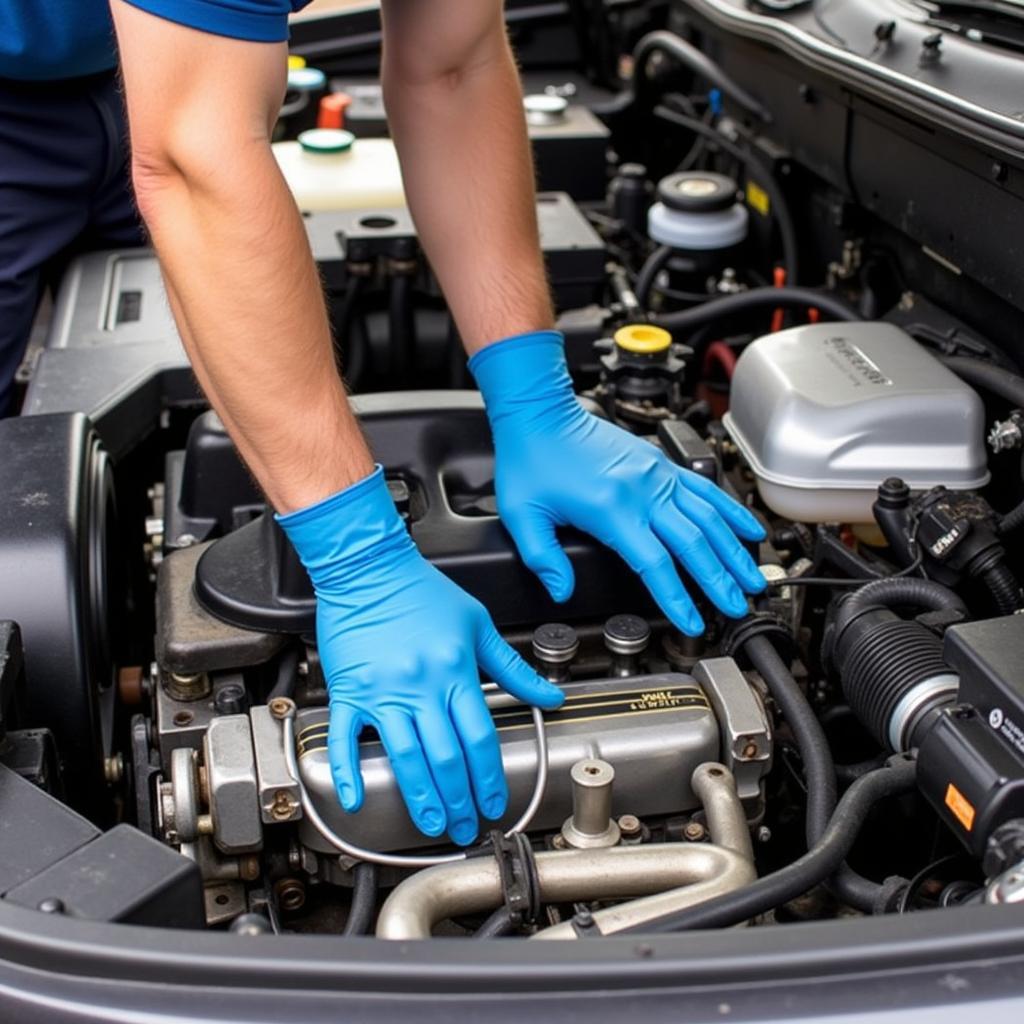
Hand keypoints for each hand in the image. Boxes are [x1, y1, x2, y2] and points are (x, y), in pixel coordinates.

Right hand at [277, 467, 563, 845]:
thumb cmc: (422, 591)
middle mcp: (420, 686)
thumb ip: (513, 668)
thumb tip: (550, 696)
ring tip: (432, 824)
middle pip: (444, 757)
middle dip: (458, 800)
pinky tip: (355, 797)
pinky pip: (346, 738)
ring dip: (420, 797)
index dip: (488, 778)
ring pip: (404, 756)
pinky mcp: (348, 691)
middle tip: (465, 827)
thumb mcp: (478, 625)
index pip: (479, 738)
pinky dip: (348, 770)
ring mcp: (382, 692)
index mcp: (455, 671)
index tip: (493, 803)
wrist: (369, 567)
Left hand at [470, 331, 766, 635]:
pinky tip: (748, 528)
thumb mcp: (522, 515)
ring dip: (734, 551)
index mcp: (611, 510)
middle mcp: (643, 491)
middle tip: (737, 608)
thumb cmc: (531, 459)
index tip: (691, 623)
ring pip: (708, 517)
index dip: (676, 598)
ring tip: (753, 579)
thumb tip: (562, 592)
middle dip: (719, 581)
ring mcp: (657, 475)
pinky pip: (705, 489)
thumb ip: (543, 558)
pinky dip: (730, 510)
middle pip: (693, 544)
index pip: (654, 564)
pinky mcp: (661, 464)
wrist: (541, 412)